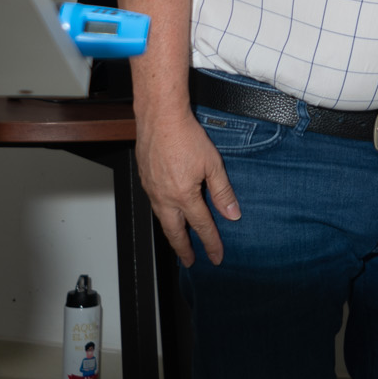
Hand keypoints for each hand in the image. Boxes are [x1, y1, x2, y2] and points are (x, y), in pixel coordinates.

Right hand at [137, 107, 241, 264]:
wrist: (160, 118)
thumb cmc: (186, 136)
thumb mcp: (213, 164)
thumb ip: (223, 192)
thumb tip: (232, 214)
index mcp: (184, 196)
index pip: (201, 226)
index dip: (211, 243)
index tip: (217, 256)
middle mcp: (164, 197)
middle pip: (175, 232)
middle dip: (184, 249)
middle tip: (190, 260)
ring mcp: (152, 190)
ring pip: (162, 219)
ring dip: (172, 233)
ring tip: (179, 241)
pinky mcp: (145, 180)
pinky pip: (155, 204)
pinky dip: (163, 215)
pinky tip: (168, 212)